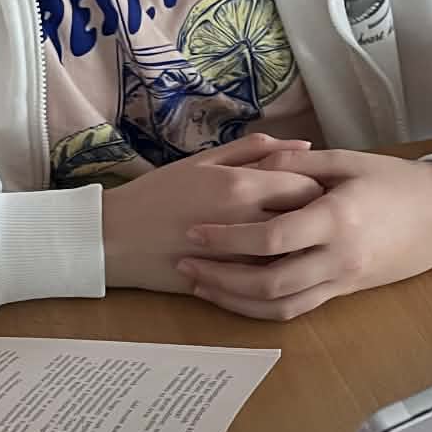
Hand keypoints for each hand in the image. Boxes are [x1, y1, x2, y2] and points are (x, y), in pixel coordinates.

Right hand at [100, 134, 322, 293]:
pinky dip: (278, 267)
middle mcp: (248, 222)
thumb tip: (303, 147)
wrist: (115, 238)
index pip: (308, 186)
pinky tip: (269, 258)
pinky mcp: (231, 284)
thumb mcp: (203, 161)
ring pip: (294, 254)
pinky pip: (272, 277)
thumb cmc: (157, 194)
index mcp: (242, 185)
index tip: (308, 189)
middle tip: (305, 213)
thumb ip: (255, 150)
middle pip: (308, 221)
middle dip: (314, 217)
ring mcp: (241, 258)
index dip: (316, 188)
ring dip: (300, 245)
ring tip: (292, 237)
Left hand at [175, 151, 431, 319]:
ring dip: (234, 299)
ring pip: (279, 306)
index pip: (273, 238)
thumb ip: (298, 163)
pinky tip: (232, 294)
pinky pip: (295, 310)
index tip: (196, 230)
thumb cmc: (396, 182)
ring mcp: (341, 281)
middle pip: (269, 282)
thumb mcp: (350, 161)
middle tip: (185, 261)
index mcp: (337, 219)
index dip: (229, 238)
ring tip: (198, 282)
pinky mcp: (342, 293)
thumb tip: (253, 163)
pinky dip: (259, 308)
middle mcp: (339, 258)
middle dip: (221, 276)